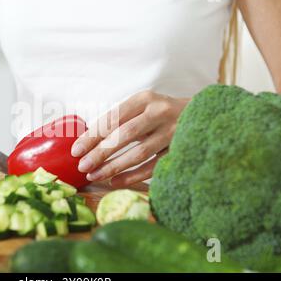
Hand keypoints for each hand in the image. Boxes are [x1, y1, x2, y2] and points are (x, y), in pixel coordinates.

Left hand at [71, 91, 189, 186]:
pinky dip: (133, 175)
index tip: (76, 150)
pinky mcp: (180, 148)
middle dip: (100, 152)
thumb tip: (88, 142)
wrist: (204, 115)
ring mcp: (172, 131)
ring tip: (95, 175)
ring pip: (139, 152)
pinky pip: (153, 166)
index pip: (113, 118)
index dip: (92, 135)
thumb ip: (120, 121)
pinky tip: (115, 181)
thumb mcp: (142, 108)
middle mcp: (159, 112)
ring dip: (114, 166)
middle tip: (82, 166)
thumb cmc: (162, 114)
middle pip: (124, 135)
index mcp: (144, 99)